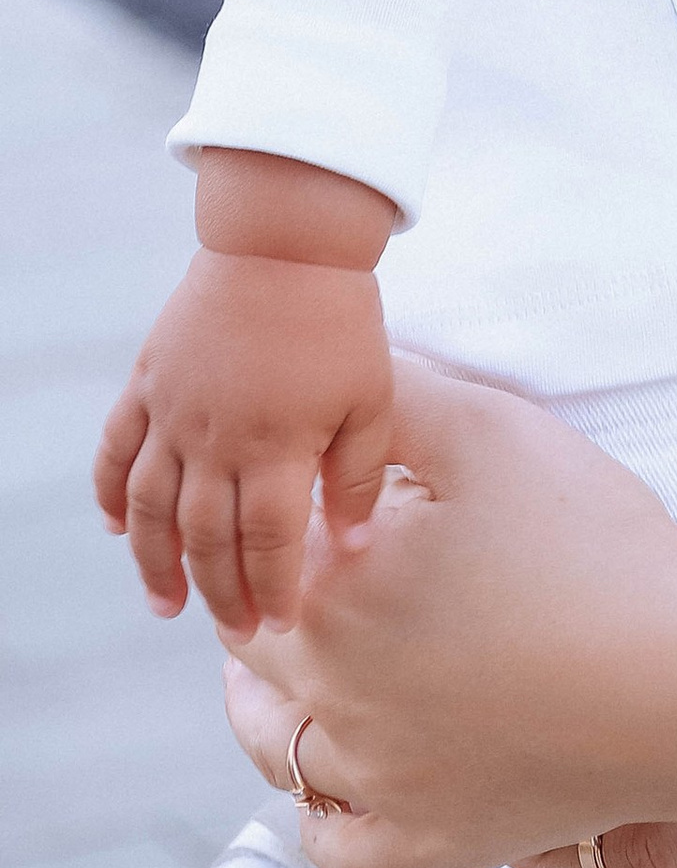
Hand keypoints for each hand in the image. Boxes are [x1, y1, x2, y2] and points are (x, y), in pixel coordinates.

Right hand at [97, 250, 393, 631]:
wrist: (288, 238)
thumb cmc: (340, 318)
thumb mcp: (373, 397)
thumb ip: (359, 476)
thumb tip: (353, 544)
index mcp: (275, 447)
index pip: (265, 543)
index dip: (271, 588)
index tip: (280, 624)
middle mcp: (215, 440)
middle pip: (205, 539)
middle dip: (220, 593)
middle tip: (234, 629)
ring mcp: (174, 412)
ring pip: (150, 509)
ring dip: (153, 563)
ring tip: (166, 604)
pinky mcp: (149, 381)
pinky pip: (117, 450)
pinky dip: (111, 494)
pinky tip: (116, 529)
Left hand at [221, 359, 676, 867]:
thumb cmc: (590, 545)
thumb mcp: (489, 431)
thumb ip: (395, 394)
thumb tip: (336, 376)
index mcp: (332, 592)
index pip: (264, 548)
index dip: (283, 517)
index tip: (308, 499)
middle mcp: (331, 696)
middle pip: (255, 648)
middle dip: (261, 605)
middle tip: (284, 576)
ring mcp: (375, 781)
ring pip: (279, 751)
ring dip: (264, 710)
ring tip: (281, 677)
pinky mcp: (424, 841)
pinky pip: (338, 844)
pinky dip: (322, 815)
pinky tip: (337, 784)